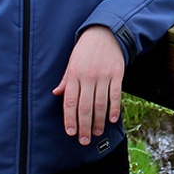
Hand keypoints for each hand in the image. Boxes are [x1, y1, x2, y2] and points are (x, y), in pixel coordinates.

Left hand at [53, 25, 124, 144]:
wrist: (105, 33)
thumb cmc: (85, 49)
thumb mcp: (71, 63)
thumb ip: (65, 80)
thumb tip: (57, 94)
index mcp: (74, 75)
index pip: (70, 102)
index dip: (70, 119)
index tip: (70, 133)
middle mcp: (88, 77)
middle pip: (85, 107)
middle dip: (84, 126)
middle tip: (84, 140)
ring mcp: (103, 76)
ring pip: (100, 104)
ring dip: (99, 121)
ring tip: (97, 132)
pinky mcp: (117, 74)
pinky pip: (115, 95)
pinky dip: (114, 109)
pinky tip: (112, 119)